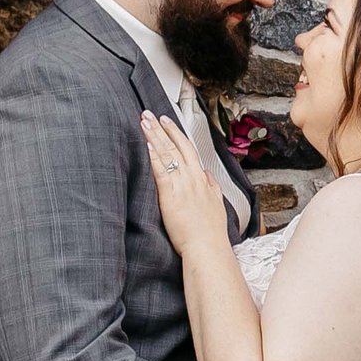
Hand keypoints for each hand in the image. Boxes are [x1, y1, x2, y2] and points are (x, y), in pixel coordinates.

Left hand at [141, 107, 227, 252]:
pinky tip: (146, 143)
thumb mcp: (216, 204)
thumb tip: (207, 175)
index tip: (168, 123)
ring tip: (144, 121)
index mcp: (203, 179)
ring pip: (167, 153)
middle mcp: (193, 177)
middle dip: (163, 128)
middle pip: (177, 145)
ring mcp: (182, 184)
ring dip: (155, 135)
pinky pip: (161, 169)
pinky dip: (154, 155)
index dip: (177, 134)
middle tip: (151, 114)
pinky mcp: (170, 194)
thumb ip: (212, 187)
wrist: (207, 246)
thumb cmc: (210, 232)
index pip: (189, 149)